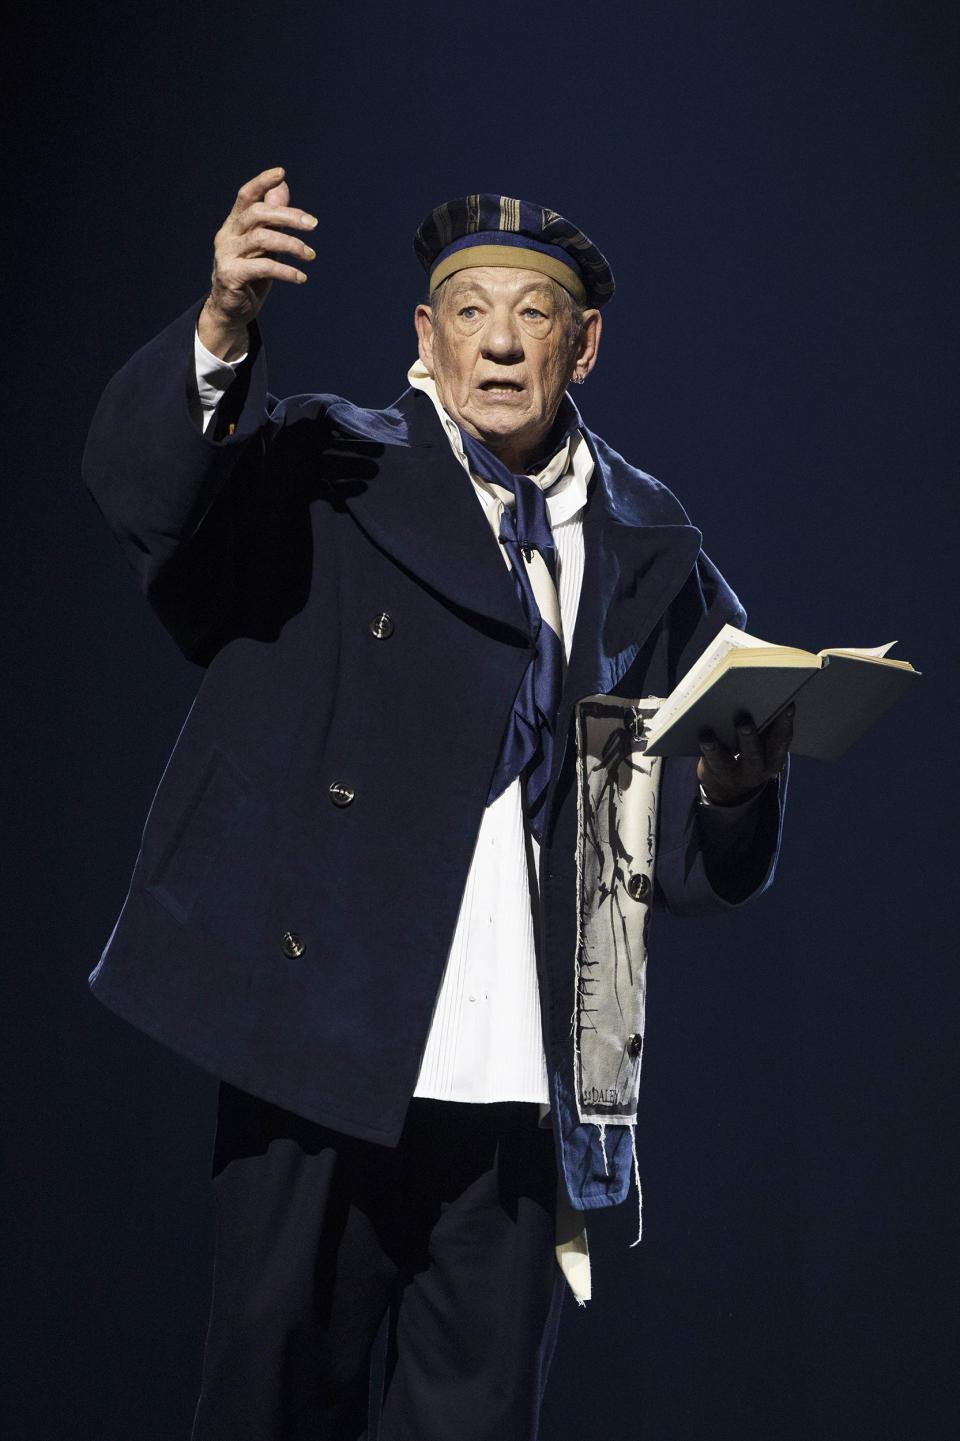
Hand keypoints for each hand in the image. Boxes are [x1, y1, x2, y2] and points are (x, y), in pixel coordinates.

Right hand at [197, 167, 317, 358]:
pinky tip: (301, 277)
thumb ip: (272, 218)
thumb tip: (283, 186)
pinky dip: (285, 271)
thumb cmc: (251, 274)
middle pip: (258, 214)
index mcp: (234, 224)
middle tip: (313, 225)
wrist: (231, 310)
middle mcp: (227, 235)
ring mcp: (226, 254)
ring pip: (262, 239)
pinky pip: (262, 267)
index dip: (262, 182)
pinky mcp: (230, 275)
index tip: (281, 173)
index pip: (245, 196)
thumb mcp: (264, 245)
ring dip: (291, 245)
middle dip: (288, 216)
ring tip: (310, 255)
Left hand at [697, 705, 792, 805]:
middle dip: (749, 738)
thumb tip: (762, 697)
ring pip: (727, 760)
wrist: (728, 786)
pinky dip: (708, 748)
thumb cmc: (749, 752)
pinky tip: (704, 735)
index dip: (786, 724)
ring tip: (714, 733)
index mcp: (774, 759)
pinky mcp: (715, 771)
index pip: (782, 741)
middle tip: (744, 721)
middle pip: (754, 754)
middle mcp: (756, 769)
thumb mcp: (763, 745)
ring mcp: (734, 773)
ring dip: (719, 747)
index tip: (788, 706)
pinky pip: (711, 760)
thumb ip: (766, 727)